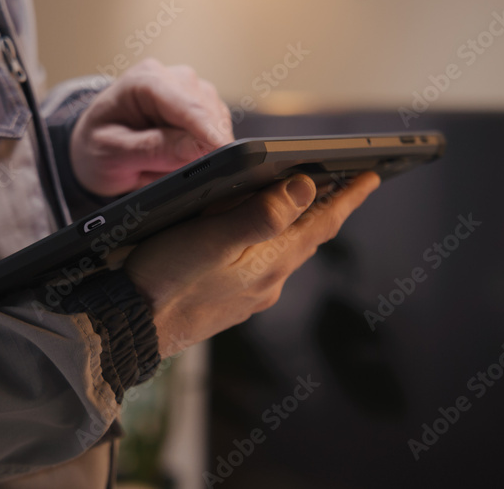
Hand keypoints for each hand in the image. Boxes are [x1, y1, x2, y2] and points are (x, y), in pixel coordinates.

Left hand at [71, 59, 233, 196]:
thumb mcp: (114, 154)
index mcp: (145, 80)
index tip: (226, 155)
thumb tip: (200, 149)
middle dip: (200, 148)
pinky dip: (203, 150)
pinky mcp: (203, 107)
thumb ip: (155, 150)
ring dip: (200, 151)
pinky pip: (216, 132)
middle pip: (208, 114)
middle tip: (168, 173)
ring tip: (162, 165)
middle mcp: (173, 77)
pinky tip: (177, 158)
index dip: (210, 133)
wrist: (93, 146)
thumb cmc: (97, 147)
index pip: (188, 107)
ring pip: (217, 123)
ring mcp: (191, 90)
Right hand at [124, 171, 380, 357]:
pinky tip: (254, 238)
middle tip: (345, 184)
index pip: (322, 222)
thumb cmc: (166, 279)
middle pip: (307, 236)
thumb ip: (261, 214)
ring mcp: (248, 294)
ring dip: (297, 225)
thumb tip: (306, 187)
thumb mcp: (213, 238)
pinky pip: (260, 264)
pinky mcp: (227, 300)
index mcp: (271, 262)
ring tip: (304, 204)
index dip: (348, 196)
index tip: (372, 175)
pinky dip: (268, 242)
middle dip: (326, 208)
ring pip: (283, 251)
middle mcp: (267, 281)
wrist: (131, 329)